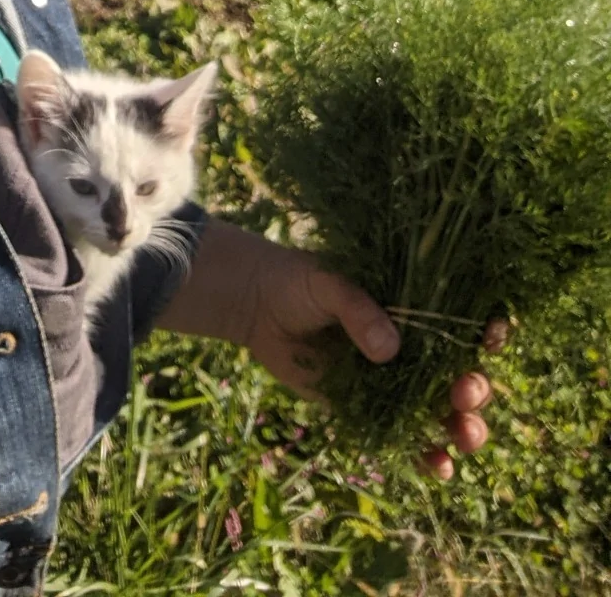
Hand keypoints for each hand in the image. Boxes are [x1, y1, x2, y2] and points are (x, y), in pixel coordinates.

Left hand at [158, 221, 494, 474]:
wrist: (257, 306)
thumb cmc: (298, 281)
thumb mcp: (328, 283)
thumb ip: (357, 309)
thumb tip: (389, 350)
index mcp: (413, 306)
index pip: (463, 320)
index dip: (485, 331)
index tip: (491, 337)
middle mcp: (413, 347)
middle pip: (460, 374)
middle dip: (473, 388)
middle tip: (463, 393)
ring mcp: (395, 381)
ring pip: (443, 411)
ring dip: (463, 428)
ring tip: (464, 437)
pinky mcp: (371, 409)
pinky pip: (408, 437)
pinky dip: (428, 455)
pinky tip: (440, 467)